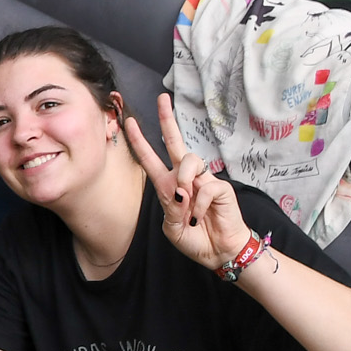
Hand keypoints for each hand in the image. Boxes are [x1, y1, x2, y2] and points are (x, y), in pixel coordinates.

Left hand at [125, 94, 250, 271]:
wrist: (219, 252)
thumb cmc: (195, 239)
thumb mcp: (172, 228)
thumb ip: (170, 210)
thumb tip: (180, 191)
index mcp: (168, 186)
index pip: (150, 158)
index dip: (140, 141)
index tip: (128, 122)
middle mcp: (185, 178)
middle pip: (175, 141)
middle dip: (168, 119)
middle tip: (162, 98)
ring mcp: (203, 180)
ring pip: (190, 160)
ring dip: (183, 179)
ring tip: (185, 201)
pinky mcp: (221, 188)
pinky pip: (206, 187)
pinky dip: (199, 206)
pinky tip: (200, 217)